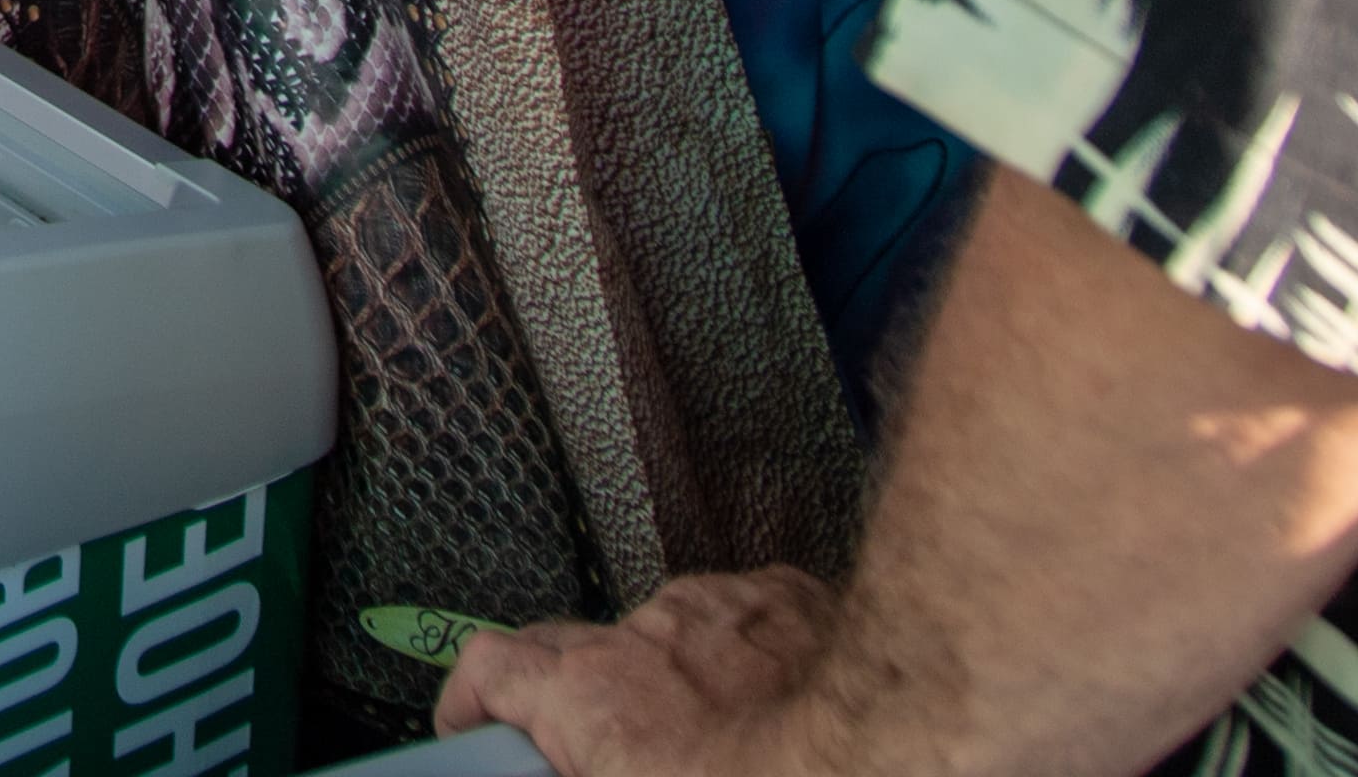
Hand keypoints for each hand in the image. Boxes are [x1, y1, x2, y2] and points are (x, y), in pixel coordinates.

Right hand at [435, 566, 842, 772]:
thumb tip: (576, 765)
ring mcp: (715, 609)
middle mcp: (641, 636)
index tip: (472, 729)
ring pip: (663, 637)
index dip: (471, 701)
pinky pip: (741, 621)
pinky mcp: (783, 597)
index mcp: (593, 697)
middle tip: (592, 750)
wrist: (886, 747)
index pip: (490, 668)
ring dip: (667, 682)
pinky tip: (775, 705)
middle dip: (566, 695)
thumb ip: (593, 765)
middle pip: (566, 646)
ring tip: (713, 740)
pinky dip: (742, 658)